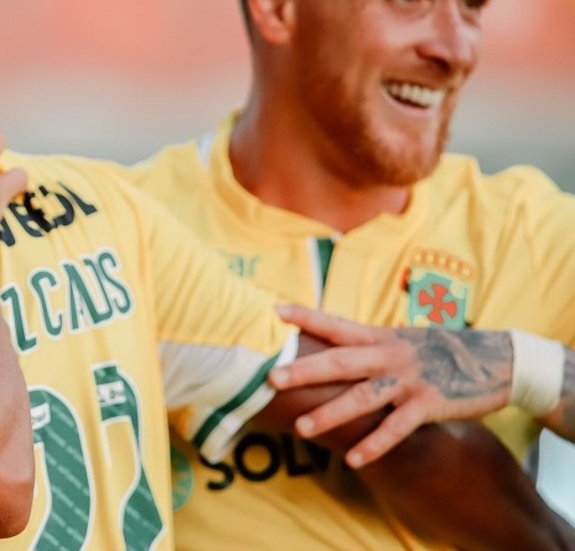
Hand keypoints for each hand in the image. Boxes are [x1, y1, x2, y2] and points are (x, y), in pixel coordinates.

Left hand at [268, 304, 510, 467]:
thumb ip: (371, 345)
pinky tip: (353, 459)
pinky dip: (374, 444)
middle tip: (273, 377)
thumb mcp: (404, 339)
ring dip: (330, 413)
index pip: (338, 324)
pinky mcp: (429, 405)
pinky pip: (396, 428)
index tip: (277, 312)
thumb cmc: (442, 350)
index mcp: (381, 337)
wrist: (498, 360)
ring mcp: (409, 380)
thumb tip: (336, 345)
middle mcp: (390, 355)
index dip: (307, 317)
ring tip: (302, 427)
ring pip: (362, 398)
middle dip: (305, 370)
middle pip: (341, 361)